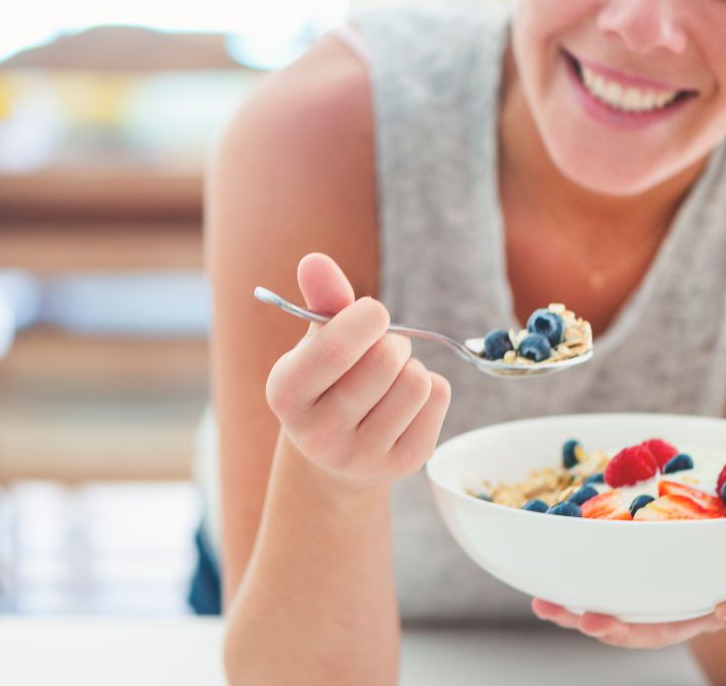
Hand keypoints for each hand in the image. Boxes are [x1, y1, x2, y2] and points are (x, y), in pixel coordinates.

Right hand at [264, 252, 451, 485]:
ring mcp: (362, 457)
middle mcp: (318, 435)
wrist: (337, 455)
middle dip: (392, 340)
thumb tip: (314, 260)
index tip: (373, 313)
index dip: (367, 317)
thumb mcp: (315, 341)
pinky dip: (431, 386)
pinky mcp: (403, 464)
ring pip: (417, 381)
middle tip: (380, 348)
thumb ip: (320, 300)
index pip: (336, 348)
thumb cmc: (327, 380)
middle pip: (385, 361)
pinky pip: (439, 398)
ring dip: (411, 365)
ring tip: (391, 376)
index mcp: (286, 395)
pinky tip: (405, 400)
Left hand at [532, 500, 725, 647]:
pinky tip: (540, 589)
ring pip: (628, 618)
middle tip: (598, 622)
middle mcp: (705, 602)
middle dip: (632, 629)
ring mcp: (669, 598)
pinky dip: (574, 593)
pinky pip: (606, 594)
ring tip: (553, 607)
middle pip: (670, 625)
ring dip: (589, 615)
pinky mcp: (641, 584)